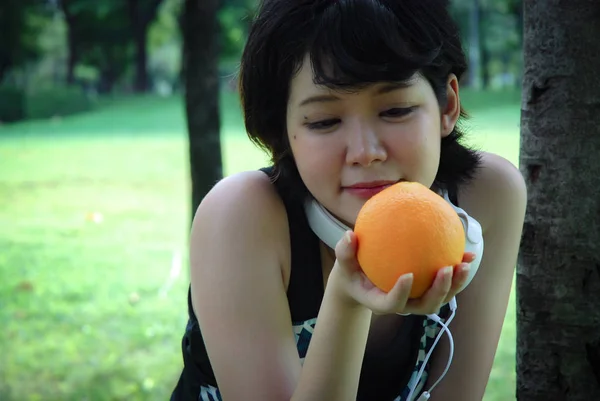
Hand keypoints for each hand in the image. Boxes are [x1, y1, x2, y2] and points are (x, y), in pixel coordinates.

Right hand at [329, 231, 474, 315]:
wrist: (361, 283)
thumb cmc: (351, 272)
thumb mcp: (343, 263)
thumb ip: (344, 252)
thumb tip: (349, 235)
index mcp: (381, 302)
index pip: (392, 304)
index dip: (401, 293)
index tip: (408, 275)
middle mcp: (403, 304)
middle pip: (425, 305)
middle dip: (439, 291)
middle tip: (446, 270)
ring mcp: (416, 300)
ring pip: (440, 298)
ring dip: (455, 284)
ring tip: (465, 263)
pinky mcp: (426, 291)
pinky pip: (445, 285)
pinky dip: (458, 272)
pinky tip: (468, 253)